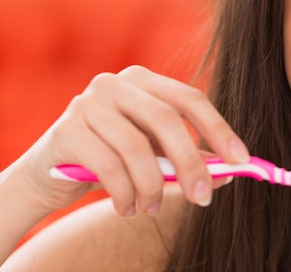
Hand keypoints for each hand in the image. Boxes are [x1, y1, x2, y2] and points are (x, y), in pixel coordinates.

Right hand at [17, 65, 248, 215]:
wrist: (50, 173)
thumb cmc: (112, 158)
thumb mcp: (153, 155)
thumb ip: (187, 158)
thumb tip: (230, 172)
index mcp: (143, 80)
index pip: (189, 98)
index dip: (218, 128)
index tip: (241, 159)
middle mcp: (115, 83)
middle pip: (165, 119)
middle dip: (190, 163)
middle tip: (203, 197)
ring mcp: (87, 103)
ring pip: (136, 148)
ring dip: (152, 187)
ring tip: (152, 208)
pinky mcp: (66, 130)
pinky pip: (108, 167)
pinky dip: (125, 194)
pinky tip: (127, 208)